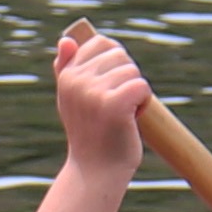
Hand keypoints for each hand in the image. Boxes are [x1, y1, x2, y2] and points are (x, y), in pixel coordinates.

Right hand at [49, 23, 148, 176]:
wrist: (96, 171)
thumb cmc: (88, 134)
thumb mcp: (72, 99)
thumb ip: (68, 68)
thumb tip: (66, 39)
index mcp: (66, 75)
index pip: (102, 43)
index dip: (114, 63)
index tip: (108, 89)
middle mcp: (76, 80)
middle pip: (121, 56)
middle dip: (126, 78)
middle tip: (114, 108)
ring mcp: (94, 92)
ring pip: (133, 72)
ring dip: (135, 93)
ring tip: (121, 115)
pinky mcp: (113, 104)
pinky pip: (142, 86)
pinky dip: (144, 103)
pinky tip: (131, 120)